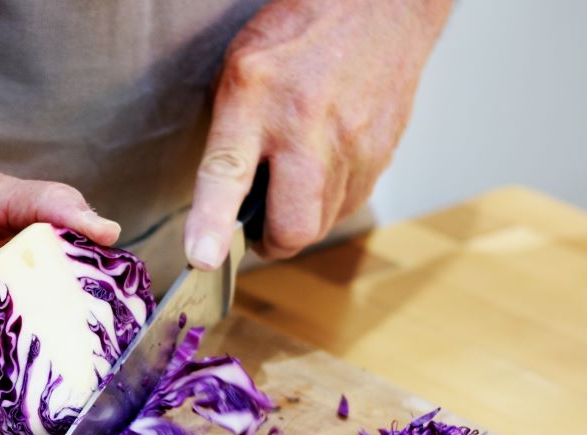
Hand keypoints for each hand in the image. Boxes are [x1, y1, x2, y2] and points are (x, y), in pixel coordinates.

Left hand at [184, 0, 451, 267]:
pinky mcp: (382, 153)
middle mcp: (307, 125)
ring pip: (323, 222)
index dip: (213, 223)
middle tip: (257, 228)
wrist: (380, 5)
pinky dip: (329, 202)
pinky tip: (321, 171)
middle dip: (271, 242)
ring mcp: (352, 143)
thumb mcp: (240, 69)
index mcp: (256, 97)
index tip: (204, 257)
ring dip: (301, 220)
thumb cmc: (300, 34)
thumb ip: (228, 134)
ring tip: (289, 187)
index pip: (228, 172)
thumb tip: (219, 202)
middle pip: (293, 224)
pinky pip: (350, 203)